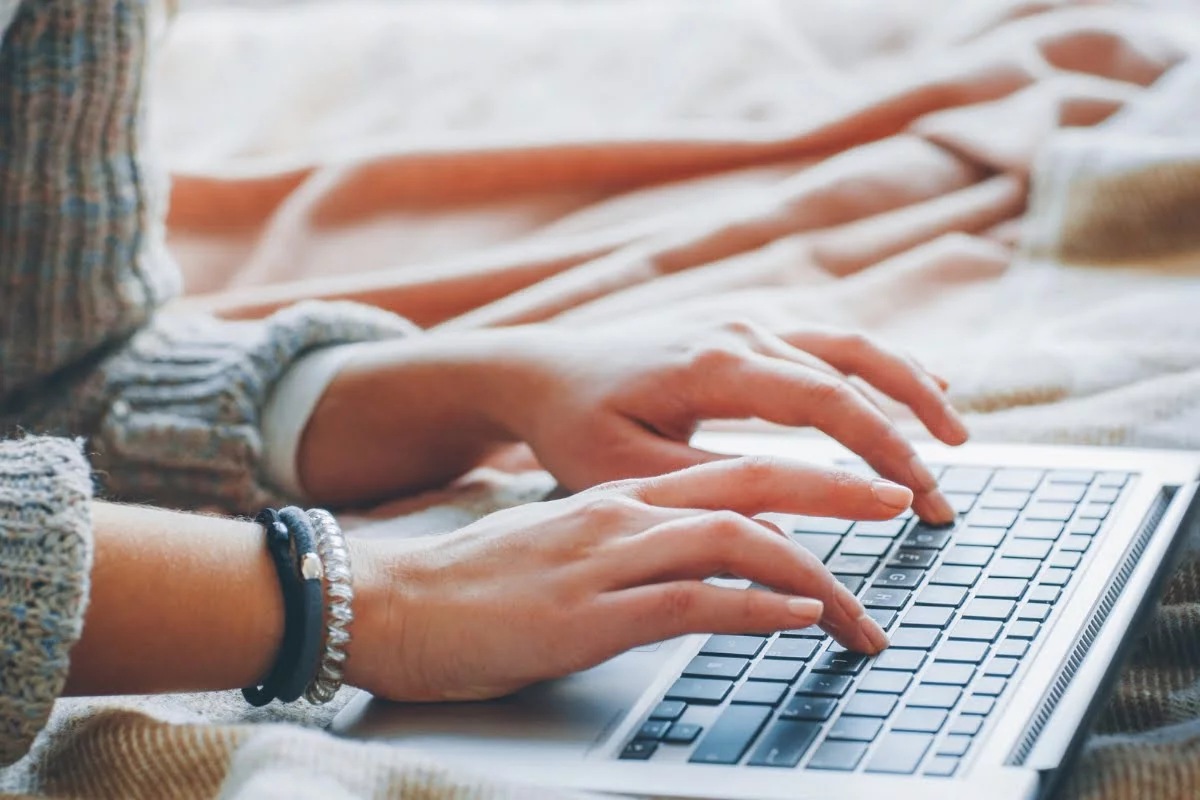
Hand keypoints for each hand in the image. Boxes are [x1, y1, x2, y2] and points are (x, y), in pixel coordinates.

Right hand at [344, 458, 902, 701]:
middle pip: (754, 482)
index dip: (810, 477)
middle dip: (838, 491)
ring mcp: (607, 558)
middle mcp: (623, 512)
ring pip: (737, 542)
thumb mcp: (565, 548)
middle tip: (901, 503)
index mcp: (621, 494)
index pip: (735, 470)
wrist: (391, 601)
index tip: (863, 493)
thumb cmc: (476, 582)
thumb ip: (634, 547)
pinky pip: (692, 602)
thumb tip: (700, 566)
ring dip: (814, 576)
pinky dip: (755, 609)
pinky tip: (794, 622)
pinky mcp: (589, 614)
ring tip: (862, 613)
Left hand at [475, 318, 964, 523]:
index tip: (917, 498)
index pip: (825, 401)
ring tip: (956, 434)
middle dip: (910, 430)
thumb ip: (710, 496)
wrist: (542, 371)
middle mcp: (740, 329)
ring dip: (909, 387)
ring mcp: (745, 321)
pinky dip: (877, 367)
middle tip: (943, 492)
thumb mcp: (628, 473)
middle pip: (853, 369)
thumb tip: (788, 538)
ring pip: (850, 344)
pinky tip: (914, 387)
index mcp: (714, 363)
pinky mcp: (744, 328)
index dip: (883, 449)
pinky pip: (828, 340)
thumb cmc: (576, 424)